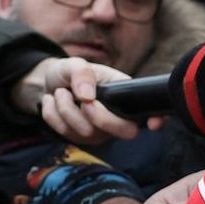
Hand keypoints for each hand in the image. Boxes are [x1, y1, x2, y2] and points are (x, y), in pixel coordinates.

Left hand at [12, 57, 161, 145]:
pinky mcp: (81, 139)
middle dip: (99, 117)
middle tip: (81, 99)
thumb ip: (82, 73)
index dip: (156, 120)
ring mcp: (101, 131)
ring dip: (66, 108)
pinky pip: (67, 134)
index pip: (148, 111)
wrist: (48, 83)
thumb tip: (88, 96)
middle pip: (125, 131)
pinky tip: (54, 102)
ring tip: (61, 91)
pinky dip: (53, 115)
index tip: (153, 124)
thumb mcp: (74, 64)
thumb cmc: (68, 72)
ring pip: (89, 133)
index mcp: (125, 94)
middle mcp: (118, 117)